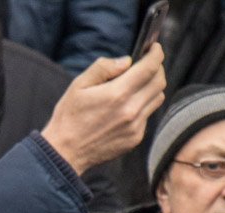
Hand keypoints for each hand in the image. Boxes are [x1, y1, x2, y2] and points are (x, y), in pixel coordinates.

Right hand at [41, 43, 165, 174]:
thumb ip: (104, 68)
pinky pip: (147, 115)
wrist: (65, 152)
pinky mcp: (135, 138)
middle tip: (146, 64)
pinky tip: (126, 107)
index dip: (156, 53)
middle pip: (159, 82)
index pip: (150, 68)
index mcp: (117, 94)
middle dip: (156, 68)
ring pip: (157, 98)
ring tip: (136, 85)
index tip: (154, 48)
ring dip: (151, 87)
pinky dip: (143, 105)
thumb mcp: (79, 85)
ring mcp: (135, 126)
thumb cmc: (69, 117)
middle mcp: (131, 111)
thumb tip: (127, 61)